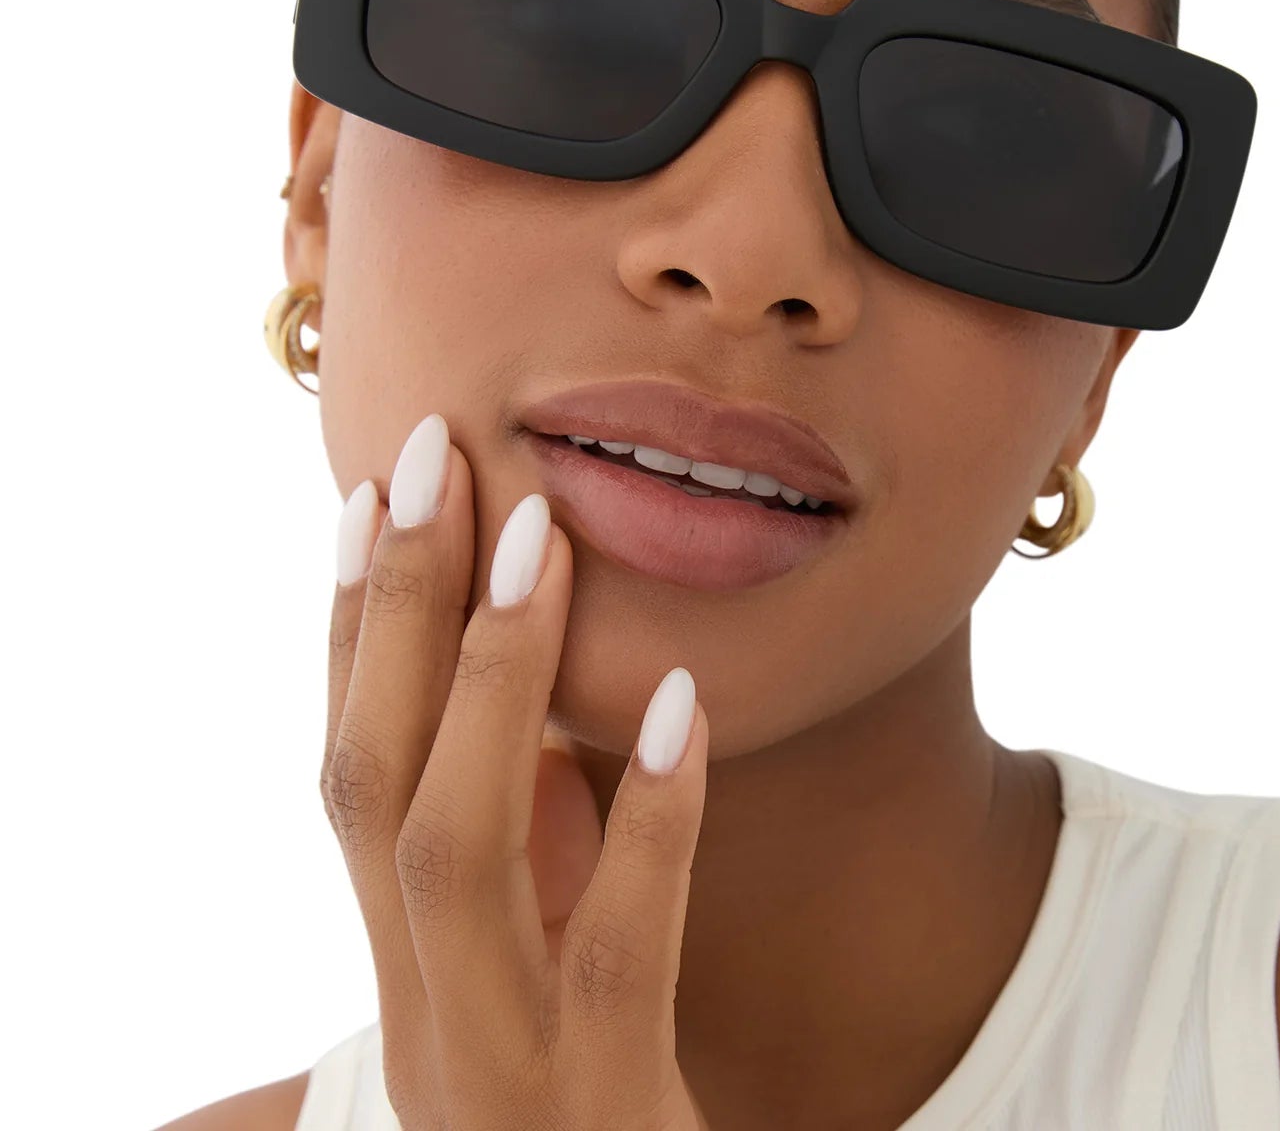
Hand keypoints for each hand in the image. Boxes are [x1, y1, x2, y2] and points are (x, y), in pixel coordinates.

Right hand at [322, 413, 712, 1129]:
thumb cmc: (595, 1099)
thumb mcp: (536, 967)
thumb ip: (523, 851)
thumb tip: (535, 698)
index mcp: (405, 969)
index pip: (349, 770)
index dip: (351, 630)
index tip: (374, 497)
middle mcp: (425, 1014)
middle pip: (374, 785)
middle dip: (399, 611)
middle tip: (435, 457)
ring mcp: (503, 1071)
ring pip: (458, 852)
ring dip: (492, 679)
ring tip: (538, 536)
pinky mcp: (608, 1113)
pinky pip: (621, 952)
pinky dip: (650, 818)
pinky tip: (687, 701)